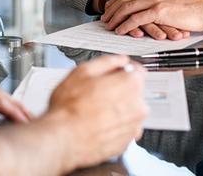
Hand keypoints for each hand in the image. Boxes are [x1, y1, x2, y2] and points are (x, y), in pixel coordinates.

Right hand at [43, 55, 146, 169]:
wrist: (64, 139)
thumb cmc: (70, 108)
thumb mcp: (82, 72)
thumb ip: (106, 62)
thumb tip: (118, 60)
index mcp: (130, 84)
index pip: (137, 70)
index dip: (123, 69)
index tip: (115, 72)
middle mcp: (138, 106)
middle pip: (133, 91)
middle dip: (118, 90)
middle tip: (97, 92)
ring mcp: (133, 127)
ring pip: (129, 111)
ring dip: (116, 108)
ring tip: (94, 110)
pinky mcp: (126, 143)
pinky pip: (123, 128)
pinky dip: (114, 125)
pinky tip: (96, 123)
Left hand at [101, 0, 202, 38]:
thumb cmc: (194, 7)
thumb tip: (147, 6)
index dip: (117, 0)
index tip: (110, 8)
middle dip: (112, 9)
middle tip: (104, 18)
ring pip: (128, 7)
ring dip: (116, 17)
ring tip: (109, 25)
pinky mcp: (160, 11)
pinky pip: (137, 18)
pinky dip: (126, 25)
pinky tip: (121, 30)